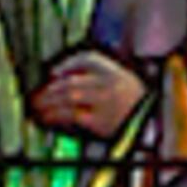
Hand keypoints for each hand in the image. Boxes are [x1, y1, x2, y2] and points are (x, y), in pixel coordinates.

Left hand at [30, 46, 149, 140]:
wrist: (151, 127)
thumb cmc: (132, 105)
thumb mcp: (121, 81)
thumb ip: (95, 72)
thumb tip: (58, 73)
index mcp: (114, 71)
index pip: (87, 59)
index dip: (66, 65)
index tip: (51, 74)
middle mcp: (109, 83)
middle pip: (72, 80)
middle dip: (50, 89)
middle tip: (35, 96)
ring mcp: (105, 102)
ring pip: (70, 96)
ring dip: (48, 102)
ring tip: (36, 107)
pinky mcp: (101, 121)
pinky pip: (73, 115)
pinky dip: (56, 116)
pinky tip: (47, 118)